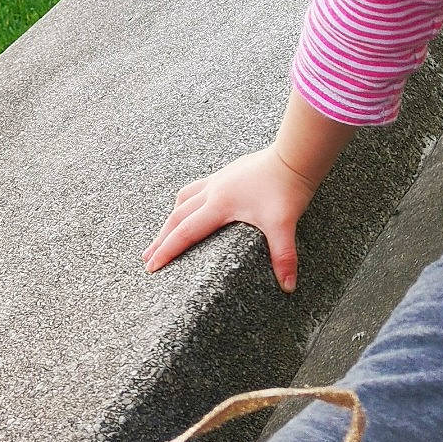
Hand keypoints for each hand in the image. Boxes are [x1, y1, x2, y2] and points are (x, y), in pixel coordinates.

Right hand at [144, 150, 313, 285]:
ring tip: (164, 233)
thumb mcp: (285, 225)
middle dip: (161, 239)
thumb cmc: (288, 187)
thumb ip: (283, 257)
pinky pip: (198, 188)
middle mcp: (213, 191)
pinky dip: (187, 201)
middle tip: (147, 258)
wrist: (295, 154)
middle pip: (177, 217)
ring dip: (171, 218)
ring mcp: (220, 180)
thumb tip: (288, 287)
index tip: (152, 267)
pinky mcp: (228, 173)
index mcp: (220, 205)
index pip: (185, 233)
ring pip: (184, 200)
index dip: (167, 251)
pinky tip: (192, 206)